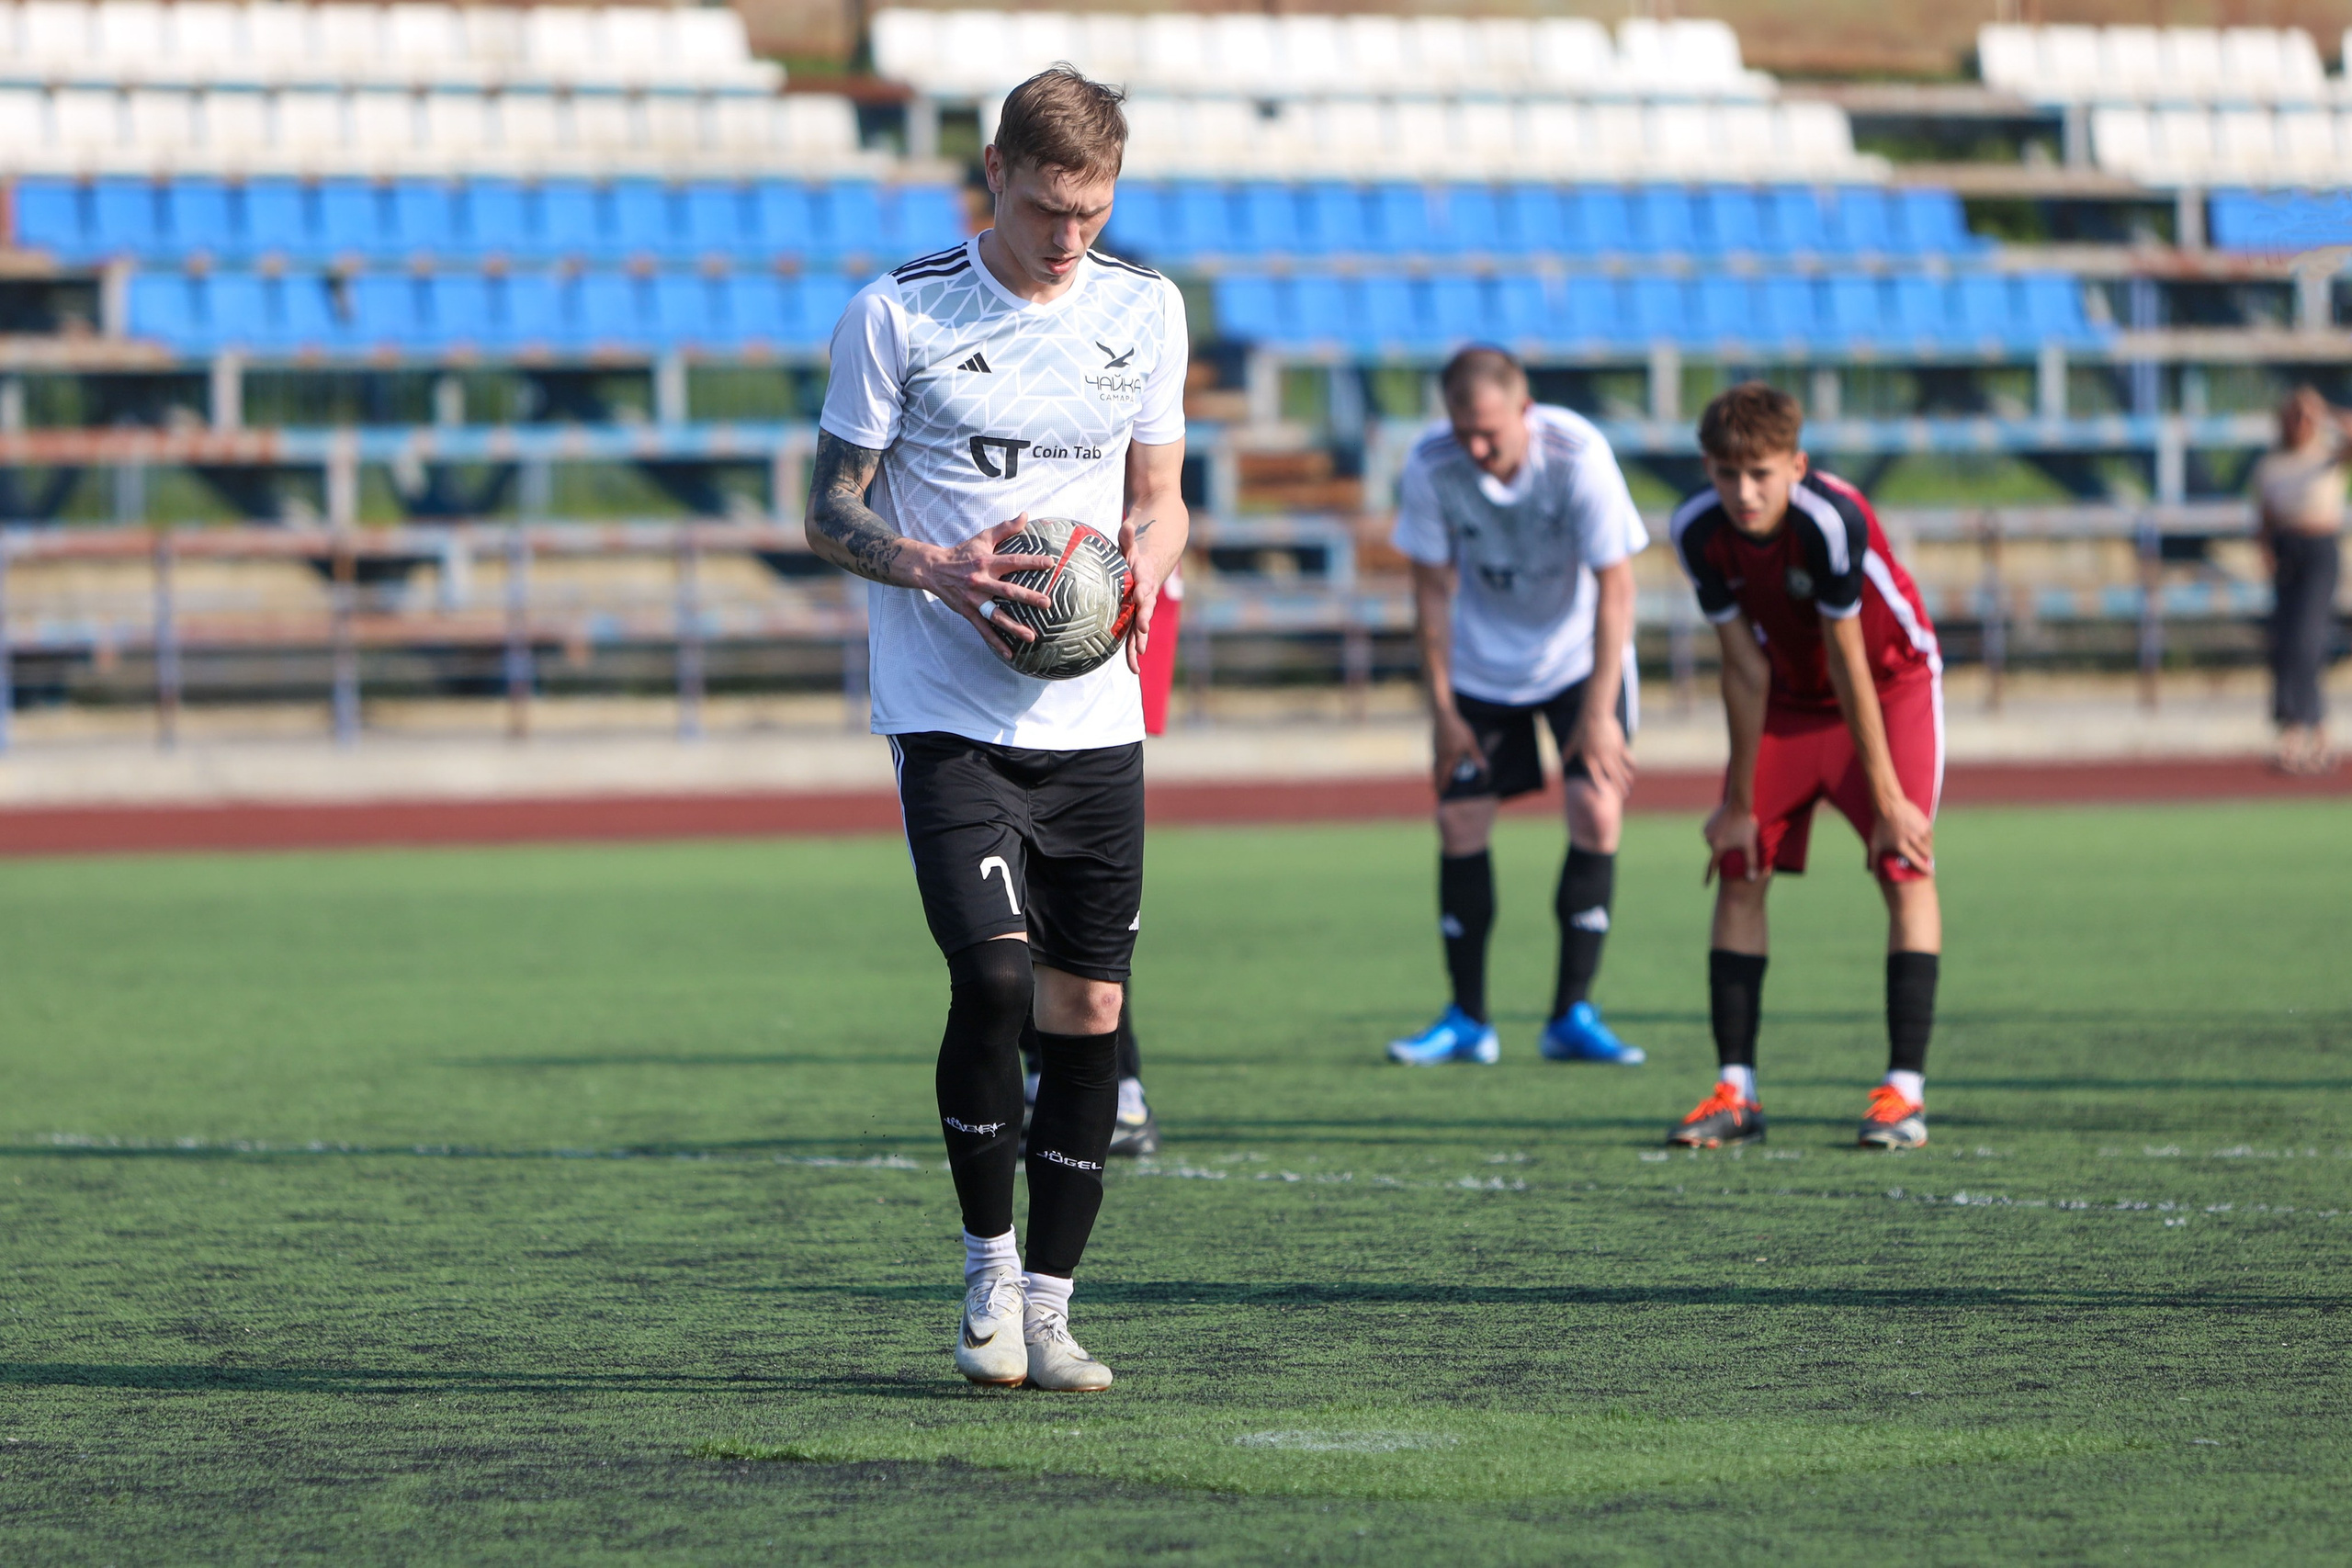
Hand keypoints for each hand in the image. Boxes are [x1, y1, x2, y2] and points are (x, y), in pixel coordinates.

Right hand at [907, 515, 1056, 661]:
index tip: (1050, 564)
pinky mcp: (968, 613)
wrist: (934, 570)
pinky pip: (983, 630)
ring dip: (1014, 627)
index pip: (1012, 561)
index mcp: (986, 563)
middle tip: (1047, 603)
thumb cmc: (963, 553)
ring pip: (996, 615)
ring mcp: (974, 600)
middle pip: (1007, 591)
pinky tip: (1010, 654)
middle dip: (1028, 597)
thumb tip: (1026, 516)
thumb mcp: (982, 538)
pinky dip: (996, 643)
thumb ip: (1005, 528)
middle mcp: (980, 582)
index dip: (1031, 562)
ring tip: (1032, 636)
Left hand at [1117, 516, 1162, 672]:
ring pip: (1139, 629)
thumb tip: (1126, 524)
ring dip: (1137, 647)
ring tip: (1135, 667)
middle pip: (1144, 614)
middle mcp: (1146, 597)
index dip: (1143, 594)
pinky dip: (1133, 648)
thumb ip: (1128, 537)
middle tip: (1142, 643)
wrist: (1156, 560)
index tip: (1141, 600)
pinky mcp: (1136, 615)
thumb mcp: (1132, 543)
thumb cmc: (1138, 552)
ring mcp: (1142, 608)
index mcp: (1144, 580)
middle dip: (1142, 628)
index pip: (1144, 588)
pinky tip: (1133, 667)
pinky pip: (1134, 633)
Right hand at [1431, 708, 1486, 793]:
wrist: (1444, 716)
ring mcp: (1436, 749)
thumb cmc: (1458, 730)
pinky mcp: (1435, 742)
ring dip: (1437, 772)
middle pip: (1437, 772)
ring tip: (1438, 778)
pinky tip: (1440, 761)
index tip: (1442, 793)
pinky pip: (1435, 757)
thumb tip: (1484, 768)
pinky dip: (1437, 763)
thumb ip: (1476, 756)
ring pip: (1435, 764)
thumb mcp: (1470, 743)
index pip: (1444, 776)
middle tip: (1438, 790)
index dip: (1443, 785)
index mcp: (1448, 759)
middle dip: (1437, 782)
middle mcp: (1440, 756)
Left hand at [1567, 708, 1634, 798]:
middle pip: (1612, 776)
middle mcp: (1601, 757)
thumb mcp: (1572, 741)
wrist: (1595, 714)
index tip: (1603, 795)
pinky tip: (1633, 770)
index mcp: (1589, 758)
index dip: (1599, 786)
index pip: (1595, 776)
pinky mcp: (1619, 745)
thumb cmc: (1581, 728)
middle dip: (1618, 787)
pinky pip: (1627, 757)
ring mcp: (1612, 752)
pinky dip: (1631, 764)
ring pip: (1621, 769)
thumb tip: (1561, 761)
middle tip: (1624, 796)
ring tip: (1629, 787)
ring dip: (1626, 779)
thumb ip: (1568, 753)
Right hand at [1703, 802, 1760, 883]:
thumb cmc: (1745, 825)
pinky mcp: (1706, 824)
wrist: (1738, 804)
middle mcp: (1709, 841)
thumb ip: (1750, 863)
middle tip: (1736, 839)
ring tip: (1733, 830)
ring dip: (1722, 839)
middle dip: (1725, 848)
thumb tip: (1752, 879)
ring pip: (1714, 841)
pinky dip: (1719, 832)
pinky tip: (1727, 825)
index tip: (1706, 885)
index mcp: (1718, 848)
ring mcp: (1706, 831)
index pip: (1712, 867)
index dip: (1709, 877)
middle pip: (1717, 851)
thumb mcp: (1750, 845)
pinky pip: (1712, 832)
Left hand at [1869, 795, 1935, 875]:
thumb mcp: (1874, 843)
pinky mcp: (1925, 823)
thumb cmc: (1880, 826)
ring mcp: (1920, 830)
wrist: (1888, 805)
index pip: (1916, 861)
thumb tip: (1871, 874)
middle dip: (1926, 857)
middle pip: (1926, 854)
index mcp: (1901, 846)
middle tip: (1925, 858)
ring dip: (1926, 847)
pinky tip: (1921, 837)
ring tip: (1921, 847)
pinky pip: (1930, 835)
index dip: (1924, 869)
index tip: (1931, 874)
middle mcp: (1912, 839)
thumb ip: (1872, 860)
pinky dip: (1927, 837)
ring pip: (1929, 844)